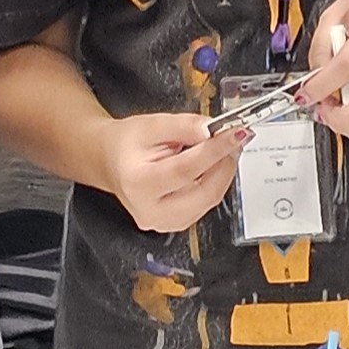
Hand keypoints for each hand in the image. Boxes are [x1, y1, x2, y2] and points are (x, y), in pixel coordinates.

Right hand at [97, 109, 246, 233]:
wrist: (112, 161)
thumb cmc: (128, 144)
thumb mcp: (152, 125)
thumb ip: (184, 126)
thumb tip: (212, 131)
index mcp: (138, 183)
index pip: (186, 170)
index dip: (216, 151)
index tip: (236, 133)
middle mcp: (149, 210)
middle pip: (204, 192)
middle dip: (225, 163)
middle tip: (234, 139)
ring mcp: (162, 222)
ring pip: (209, 200)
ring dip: (222, 173)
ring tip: (220, 150)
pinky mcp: (175, 224)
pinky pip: (206, 204)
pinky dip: (214, 183)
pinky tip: (211, 167)